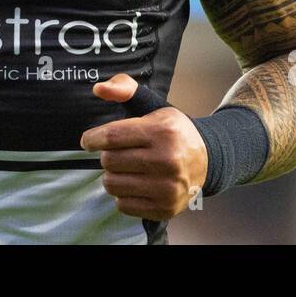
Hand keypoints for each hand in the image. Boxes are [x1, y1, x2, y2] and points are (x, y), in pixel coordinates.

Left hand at [79, 73, 208, 219]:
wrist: (207, 161)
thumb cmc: (173, 132)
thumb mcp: (153, 105)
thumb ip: (125, 89)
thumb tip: (99, 88)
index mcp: (162, 131)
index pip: (112, 137)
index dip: (92, 139)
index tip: (88, 141)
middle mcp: (167, 160)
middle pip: (109, 161)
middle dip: (108, 156)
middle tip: (118, 154)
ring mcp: (167, 187)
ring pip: (113, 184)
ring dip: (113, 176)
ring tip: (126, 169)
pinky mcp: (165, 208)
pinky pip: (123, 205)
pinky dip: (123, 195)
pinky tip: (135, 184)